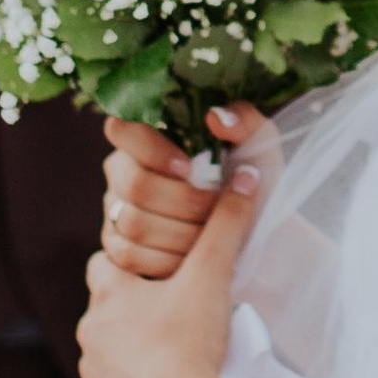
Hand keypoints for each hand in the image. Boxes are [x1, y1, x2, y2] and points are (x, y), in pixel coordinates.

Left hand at [78, 117, 269, 377]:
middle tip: (173, 313)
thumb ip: (228, 224)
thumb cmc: (190, 341)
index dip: (133, 264)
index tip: (161, 272)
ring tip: (173, 355)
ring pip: (109, 349)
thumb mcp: (212, 276)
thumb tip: (247, 175)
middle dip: (134, 308)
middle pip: (108, 307)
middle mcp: (91, 328)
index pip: (107, 262)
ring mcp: (92, 370)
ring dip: (133, 349)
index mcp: (110, 292)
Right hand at [97, 106, 259, 276]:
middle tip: (214, 209)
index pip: (122, 129)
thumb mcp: (259, 149)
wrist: (255, 237)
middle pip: (134, 184)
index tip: (190, 168)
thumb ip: (245, 122)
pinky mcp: (119, 247)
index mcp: (149, 138)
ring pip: (133, 222)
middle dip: (182, 201)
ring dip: (180, 232)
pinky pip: (129, 255)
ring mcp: (117, 210)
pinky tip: (193, 258)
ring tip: (210, 233)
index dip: (153, 150)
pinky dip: (167, 260)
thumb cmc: (250, 186)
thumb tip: (214, 117)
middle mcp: (125, 172)